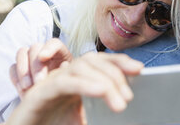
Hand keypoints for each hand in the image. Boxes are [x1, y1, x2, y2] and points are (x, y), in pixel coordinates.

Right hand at [6, 52, 143, 124]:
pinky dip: (84, 84)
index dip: (119, 61)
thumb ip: (99, 116)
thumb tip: (126, 118)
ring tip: (120, 103)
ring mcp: (52, 81)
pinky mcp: (40, 92)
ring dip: (104, 81)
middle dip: (115, 73)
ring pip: (80, 67)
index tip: (139, 69)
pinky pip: (64, 82)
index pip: (100, 61)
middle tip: (128, 97)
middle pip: (92, 60)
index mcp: (76, 79)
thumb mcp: (82, 120)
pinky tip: (100, 92)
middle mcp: (65, 75)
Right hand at [9, 38, 72, 97]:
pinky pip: (12, 68)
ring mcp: (29, 59)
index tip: (44, 57)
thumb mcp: (70, 82)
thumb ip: (67, 72)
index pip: (54, 43)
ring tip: (28, 87)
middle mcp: (43, 52)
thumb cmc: (66, 90)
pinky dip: (16, 78)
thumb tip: (64, 65)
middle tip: (39, 82)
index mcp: (59, 52)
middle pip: (35, 48)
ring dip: (23, 70)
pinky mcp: (18, 70)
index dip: (48, 48)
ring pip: (21, 53)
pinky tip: (23, 89)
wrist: (54, 102)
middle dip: (36, 65)